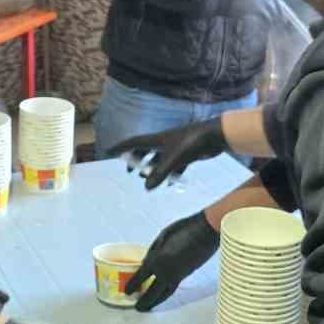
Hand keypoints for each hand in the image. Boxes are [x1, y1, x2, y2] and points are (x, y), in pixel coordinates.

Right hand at [111, 117, 227, 189]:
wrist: (215, 136)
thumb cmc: (192, 143)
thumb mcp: (173, 159)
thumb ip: (160, 173)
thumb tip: (146, 187)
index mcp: (157, 139)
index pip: (133, 142)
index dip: (121, 147)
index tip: (108, 152)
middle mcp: (164, 142)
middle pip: (144, 150)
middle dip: (135, 160)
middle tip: (129, 170)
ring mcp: (176, 147)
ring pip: (159, 159)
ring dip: (151, 168)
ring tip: (145, 179)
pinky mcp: (187, 153)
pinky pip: (174, 165)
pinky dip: (170, 174)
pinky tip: (169, 183)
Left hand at [131, 211, 218, 310]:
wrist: (206, 231)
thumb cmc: (184, 229)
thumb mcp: (163, 236)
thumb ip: (153, 251)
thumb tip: (146, 262)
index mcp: (158, 260)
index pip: (141, 276)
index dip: (133, 285)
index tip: (127, 292)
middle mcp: (167, 272)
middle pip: (153, 292)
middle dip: (145, 301)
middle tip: (137, 308)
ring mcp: (179, 275)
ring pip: (165, 294)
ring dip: (156, 302)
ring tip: (149, 306)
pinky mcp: (187, 275)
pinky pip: (172, 288)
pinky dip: (165, 294)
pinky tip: (162, 294)